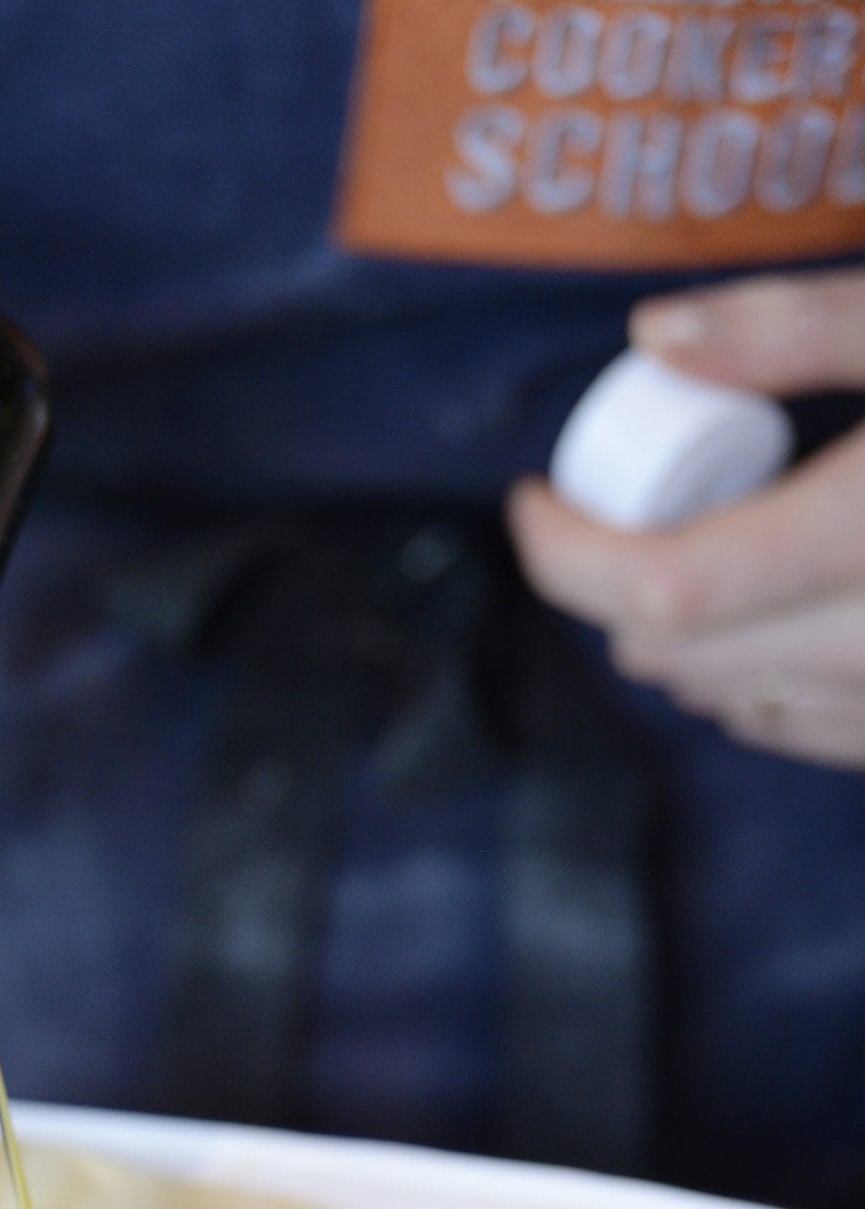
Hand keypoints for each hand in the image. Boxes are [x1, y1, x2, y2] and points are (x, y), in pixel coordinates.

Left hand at [508, 268, 864, 769]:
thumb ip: (797, 326)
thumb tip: (654, 339)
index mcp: (861, 537)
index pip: (660, 587)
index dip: (564, 554)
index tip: (532, 500)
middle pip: (671, 651)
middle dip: (611, 588)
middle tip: (622, 511)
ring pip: (721, 698)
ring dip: (678, 635)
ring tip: (708, 545)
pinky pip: (787, 726)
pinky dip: (750, 676)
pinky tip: (776, 610)